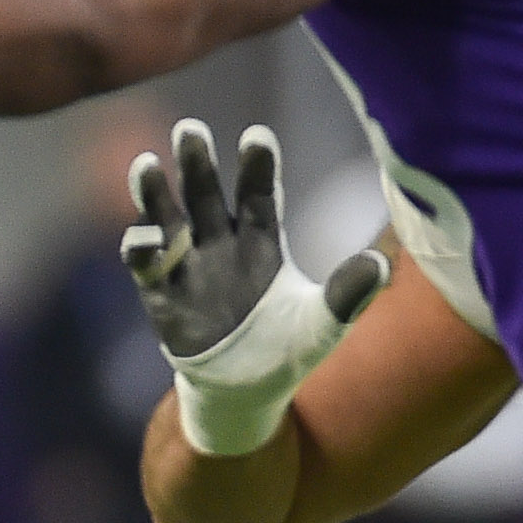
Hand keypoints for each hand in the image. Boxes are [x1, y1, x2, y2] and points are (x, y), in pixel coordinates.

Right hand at [118, 119, 386, 455]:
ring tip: (148, 163)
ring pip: (169, 219)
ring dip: (156, 193)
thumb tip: (382, 263)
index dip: (256, 167)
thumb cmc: (288, 352)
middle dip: (197, 163)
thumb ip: (348, 293)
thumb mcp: (323, 325)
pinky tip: (145, 238)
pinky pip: (146, 264)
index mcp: (262, 242)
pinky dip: (141, 247)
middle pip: (207, 195)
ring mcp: (188, 268)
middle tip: (190, 129)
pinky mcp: (161, 295)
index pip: (258, 195)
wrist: (244, 393)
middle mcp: (221, 245)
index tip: (256, 136)